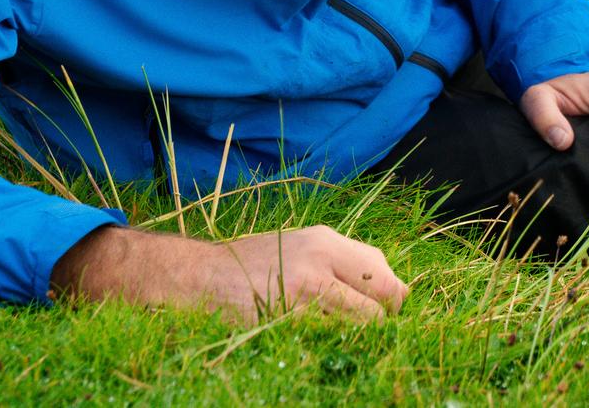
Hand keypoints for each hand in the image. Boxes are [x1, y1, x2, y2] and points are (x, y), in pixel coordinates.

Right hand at [52, 223, 407, 322]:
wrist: (195, 276)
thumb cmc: (251, 264)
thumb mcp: (299, 246)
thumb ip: (341, 261)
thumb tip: (390, 289)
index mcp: (326, 241)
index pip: (385, 275)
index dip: (393, 300)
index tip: (386, 314)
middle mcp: (320, 262)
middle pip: (383, 301)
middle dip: (382, 322)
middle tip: (369, 334)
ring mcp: (302, 293)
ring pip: (360, 327)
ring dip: (358, 339)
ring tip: (341, 341)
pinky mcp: (283, 320)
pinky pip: (326, 341)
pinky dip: (330, 348)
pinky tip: (318, 347)